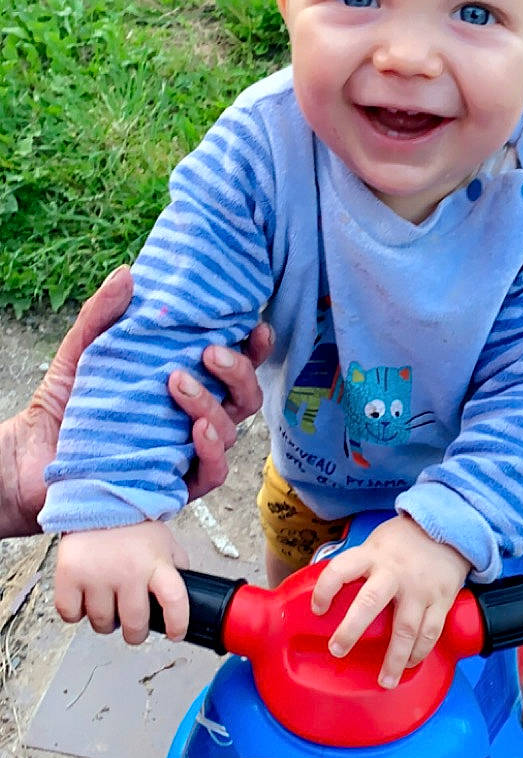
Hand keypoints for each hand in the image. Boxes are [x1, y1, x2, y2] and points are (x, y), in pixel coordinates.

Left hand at [0, 261, 270, 540]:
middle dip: (238, 372)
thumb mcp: (82, 351)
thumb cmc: (64, 405)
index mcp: (185, 383)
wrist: (33, 457)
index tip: (254, 326)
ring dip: (213, 406)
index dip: (255, 348)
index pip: (233, 365)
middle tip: (209, 352)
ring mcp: (187, 452)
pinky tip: (197, 432)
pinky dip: (213, 450)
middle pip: (244, 398)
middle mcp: (194, 418)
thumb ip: (103, 314)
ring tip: (178, 384)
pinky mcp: (176, 483)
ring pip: (231, 431)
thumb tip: (128, 273)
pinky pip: (213, 472)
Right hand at [54, 522, 189, 643]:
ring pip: (102, 623)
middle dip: (136, 633)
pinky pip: (71, 614)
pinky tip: (84, 598)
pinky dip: (76, 612)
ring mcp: (97, 574)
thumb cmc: (131, 525)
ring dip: (105, 621)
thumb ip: (176, 568)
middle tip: (133, 626)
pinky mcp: (69, 575)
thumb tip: (183, 595)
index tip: (175, 634)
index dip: (178, 624)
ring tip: (107, 604)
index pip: (175, 601)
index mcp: (156, 563)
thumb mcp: (163, 543)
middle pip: (135, 624)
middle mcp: (128, 571)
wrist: (95, 499)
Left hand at [310, 514, 470, 689]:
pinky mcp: (442, 600)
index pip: (341, 570)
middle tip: (338, 650)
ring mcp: (420, 589)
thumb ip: (357, 565)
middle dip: (352, 630)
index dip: (325, 589)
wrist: (450, 529)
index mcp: (372, 556)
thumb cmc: (404, 540)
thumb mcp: (375, 543)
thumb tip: (327, 591)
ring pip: (406, 628)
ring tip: (384, 682)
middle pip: (370, 602)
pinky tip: (410, 665)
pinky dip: (420, 652)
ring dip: (395, 658)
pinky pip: (431, 632)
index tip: (317, 609)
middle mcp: (394, 572)